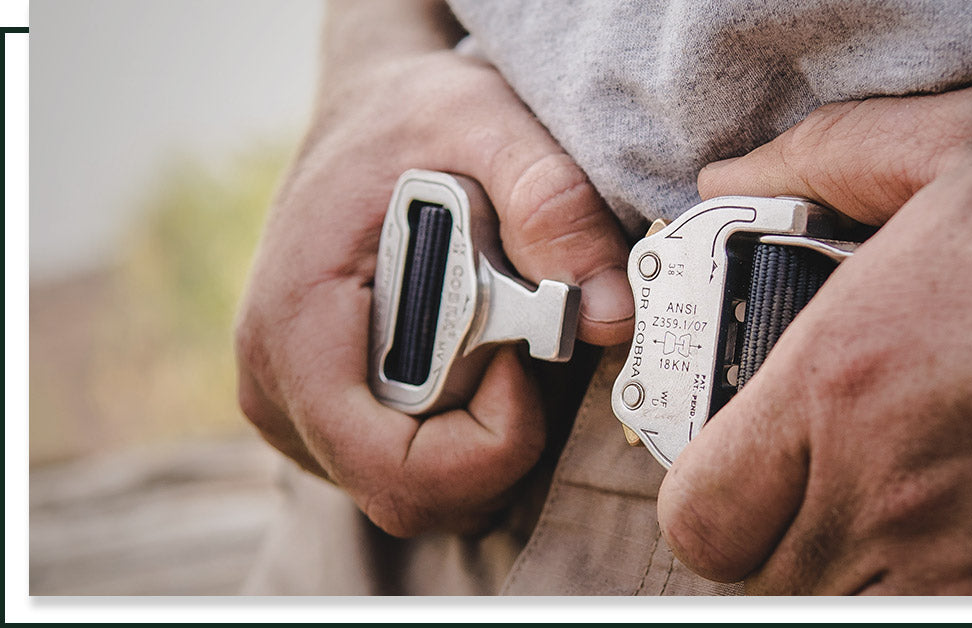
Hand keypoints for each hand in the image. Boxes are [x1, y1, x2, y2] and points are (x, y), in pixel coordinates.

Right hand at [235, 2, 632, 535]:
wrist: (369, 113)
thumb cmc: (413, 117)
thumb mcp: (487, 124)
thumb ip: (553, 204)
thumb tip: (613, 315)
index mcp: (295, 332)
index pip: (397, 472)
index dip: (492, 442)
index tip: (525, 356)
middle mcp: (278, 391)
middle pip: (418, 490)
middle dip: (497, 431)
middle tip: (515, 332)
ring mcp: (299, 413)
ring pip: (423, 488)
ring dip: (486, 430)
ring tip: (489, 328)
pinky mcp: (327, 418)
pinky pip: (415, 468)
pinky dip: (467, 426)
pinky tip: (473, 350)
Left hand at [658, 80, 971, 593]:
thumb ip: (826, 159)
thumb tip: (731, 178)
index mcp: (846, 382)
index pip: (701, 517)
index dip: (705, 495)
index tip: (732, 458)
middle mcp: (896, 494)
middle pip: (768, 576)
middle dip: (774, 526)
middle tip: (815, 466)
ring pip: (852, 608)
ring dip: (854, 563)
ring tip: (903, 489)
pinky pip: (958, 620)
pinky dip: (947, 588)